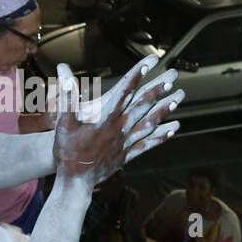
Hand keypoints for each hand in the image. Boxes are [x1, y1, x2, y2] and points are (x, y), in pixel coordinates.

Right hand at [53, 58, 181, 185]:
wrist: (75, 181)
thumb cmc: (66, 151)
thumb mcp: (63, 122)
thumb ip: (67, 96)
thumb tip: (63, 71)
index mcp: (105, 116)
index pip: (125, 89)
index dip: (139, 73)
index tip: (152, 60)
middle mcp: (120, 127)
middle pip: (143, 103)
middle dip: (159, 87)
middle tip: (174, 74)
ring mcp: (126, 141)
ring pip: (150, 121)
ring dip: (165, 108)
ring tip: (179, 97)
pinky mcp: (127, 154)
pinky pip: (148, 142)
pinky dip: (162, 134)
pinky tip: (174, 128)